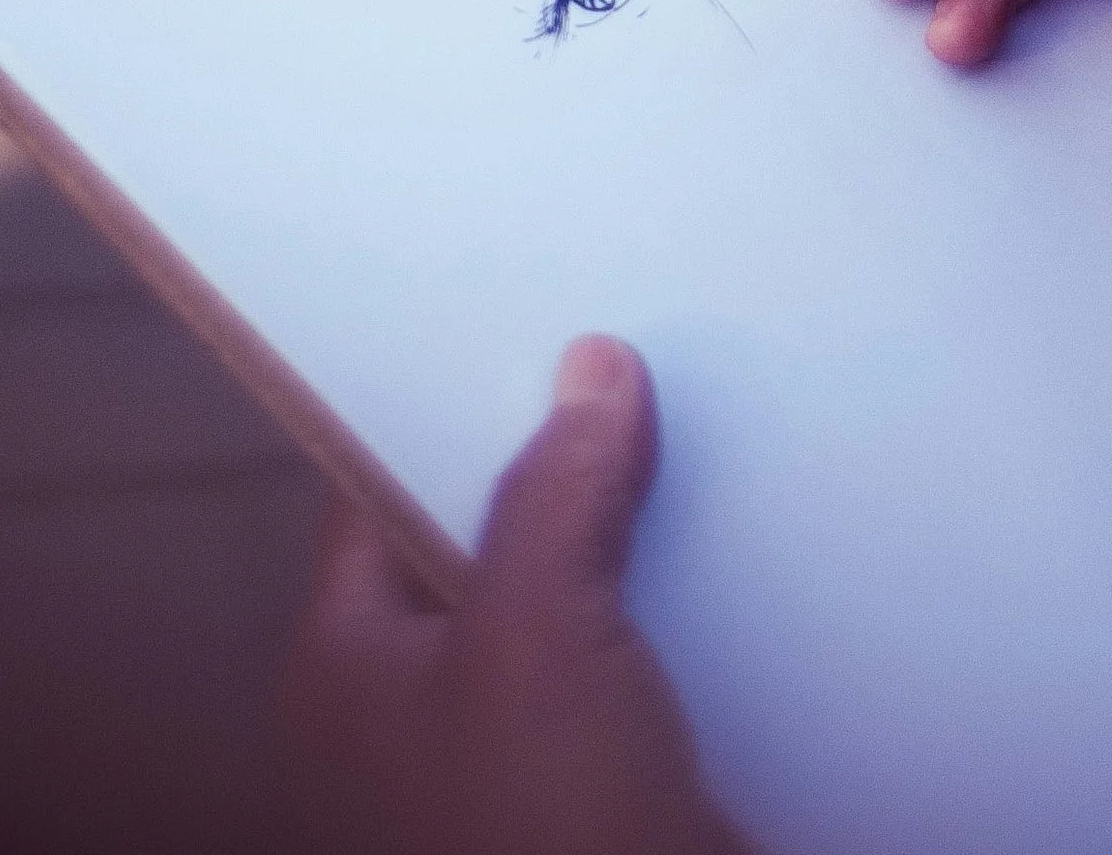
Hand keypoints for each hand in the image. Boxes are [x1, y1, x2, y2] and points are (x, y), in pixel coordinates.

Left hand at [283, 337, 748, 854]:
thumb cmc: (538, 832)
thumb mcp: (530, 637)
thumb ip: (554, 492)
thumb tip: (590, 365)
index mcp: (350, 666)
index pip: (383, 486)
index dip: (453, 397)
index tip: (535, 308)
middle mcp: (421, 701)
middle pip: (495, 529)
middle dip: (573, 451)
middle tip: (648, 338)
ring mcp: (522, 743)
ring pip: (583, 586)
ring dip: (648, 518)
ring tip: (719, 405)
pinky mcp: (614, 774)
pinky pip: (648, 646)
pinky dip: (695, 590)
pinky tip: (761, 522)